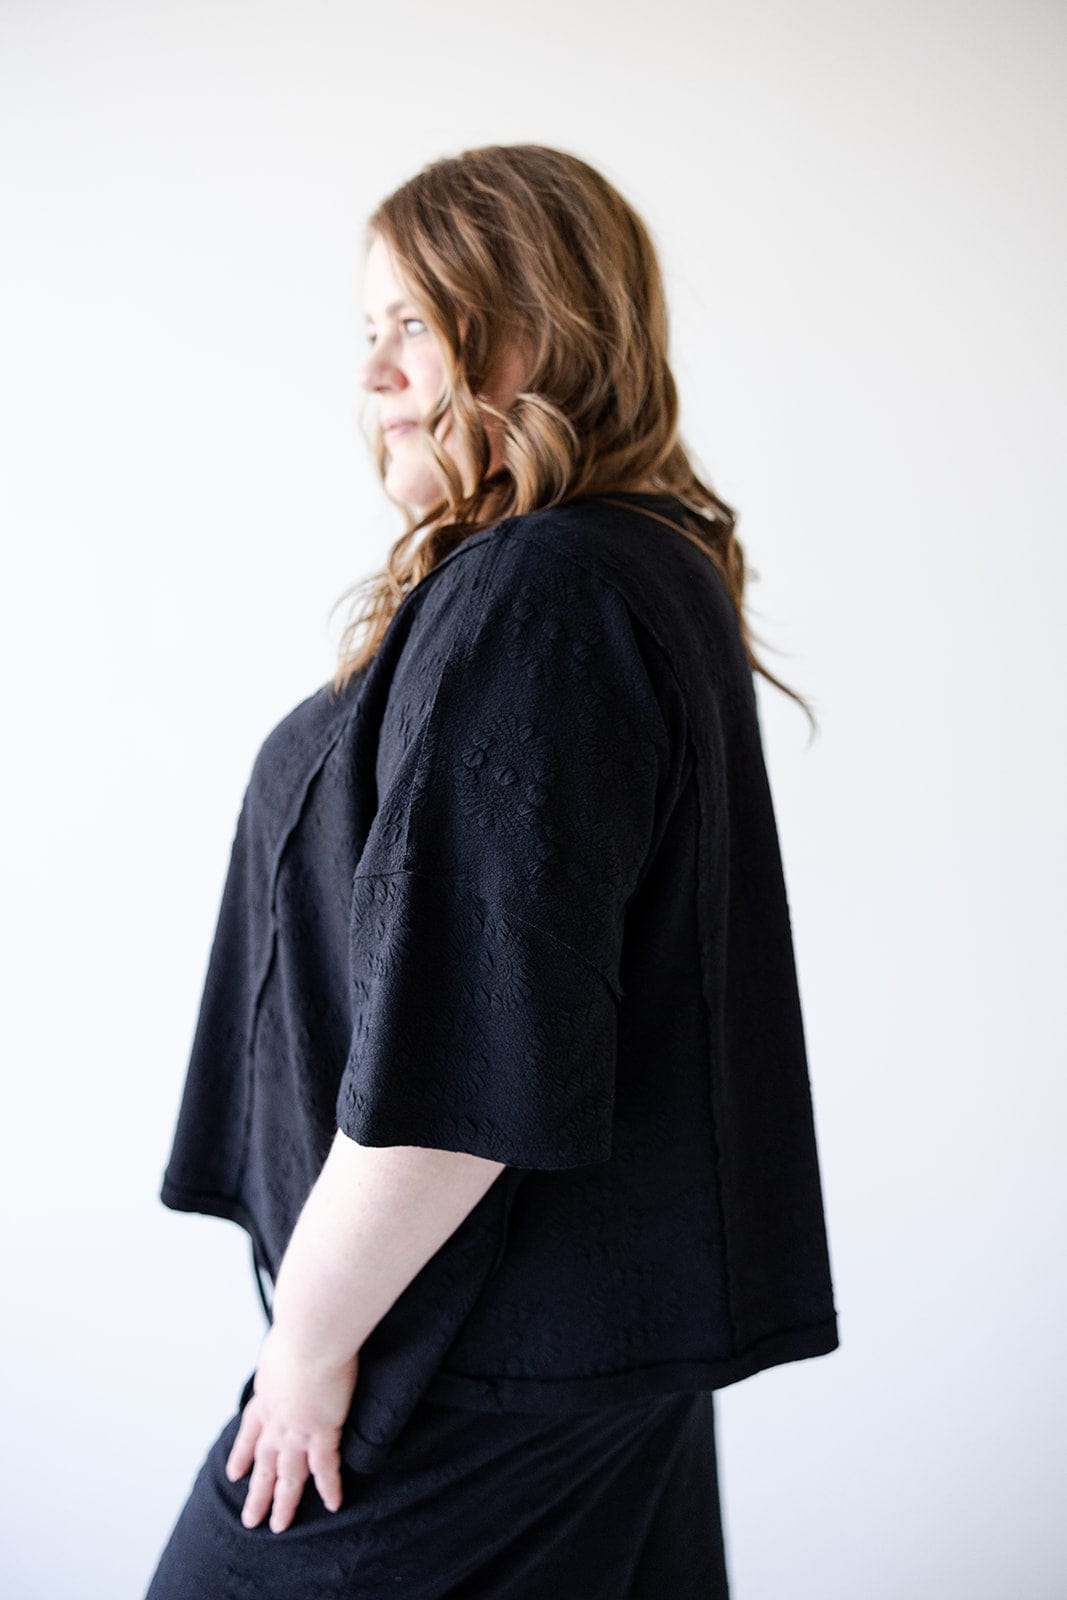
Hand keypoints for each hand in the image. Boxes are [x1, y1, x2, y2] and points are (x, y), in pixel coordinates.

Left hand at [224, 1323, 359, 1532]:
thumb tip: (293, 1329)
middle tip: (249, 1518)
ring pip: (288, 1475)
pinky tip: (333, 1504)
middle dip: (256, 1492)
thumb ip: (288, 1343)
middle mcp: (276, 1416)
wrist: (312, 1330)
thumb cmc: (302, 1322)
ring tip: (278, 1526)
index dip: (241, 1453)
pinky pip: (325, 1468)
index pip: (250, 1429)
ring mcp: (297, 1427)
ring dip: (282, 1502)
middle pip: (263, 1462)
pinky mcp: (322, 1430)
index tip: (234, 1472)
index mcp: (266, 1393)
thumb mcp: (285, 1335)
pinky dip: (328, 1488)